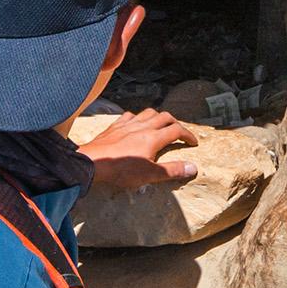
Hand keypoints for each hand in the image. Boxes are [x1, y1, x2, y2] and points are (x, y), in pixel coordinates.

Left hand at [77, 109, 198, 191]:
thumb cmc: (121, 170)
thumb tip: (193, 167)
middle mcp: (143, 126)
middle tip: (179, 131)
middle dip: (175, 122)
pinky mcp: (115, 126)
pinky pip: (129, 115)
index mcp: (154, 138)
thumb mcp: (150, 174)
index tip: (193, 142)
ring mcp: (127, 124)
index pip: (177, 130)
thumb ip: (172, 170)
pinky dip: (137, 117)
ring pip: (147, 112)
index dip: (188, 135)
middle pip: (164, 117)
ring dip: (157, 116)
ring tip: (160, 124)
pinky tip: (135, 123)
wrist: (93, 162)